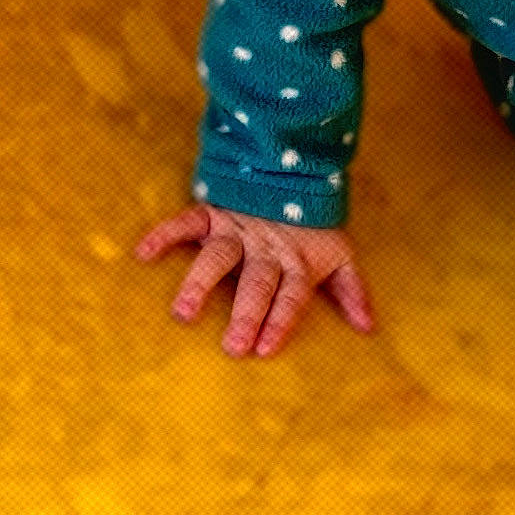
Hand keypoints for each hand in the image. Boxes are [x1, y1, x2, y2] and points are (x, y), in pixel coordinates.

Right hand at [134, 201, 374, 356]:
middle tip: (232, 346)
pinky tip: (144, 252)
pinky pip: (187, 221)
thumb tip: (370, 329)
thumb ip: (352, 290)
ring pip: (219, 257)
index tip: (266, 349)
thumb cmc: (316, 222)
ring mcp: (238, 229)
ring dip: (201, 283)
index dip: (280, 319)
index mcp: (297, 261)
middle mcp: (267, 248)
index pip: (290, 295)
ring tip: (183, 312)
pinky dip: (165, 234)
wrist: (295, 165)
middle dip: (247, 314)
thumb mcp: (341, 253)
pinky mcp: (215, 211)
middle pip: (257, 283)